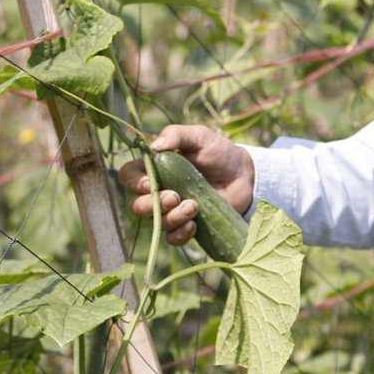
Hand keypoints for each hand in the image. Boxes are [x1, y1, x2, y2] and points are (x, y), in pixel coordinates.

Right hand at [118, 124, 256, 245]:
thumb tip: (154, 147)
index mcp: (155, 167)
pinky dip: (180, 234)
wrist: (244, 175)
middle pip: (137, 205)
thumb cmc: (218, 151)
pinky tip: (194, 224)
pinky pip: (173, 238)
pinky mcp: (186, 225)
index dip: (134, 182)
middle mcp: (158, 190)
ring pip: (156, 222)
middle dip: (153, 204)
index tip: (150, 184)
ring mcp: (171, 210)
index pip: (129, 175)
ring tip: (194, 206)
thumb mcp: (199, 136)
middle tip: (175, 197)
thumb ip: (176, 135)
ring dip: (172, 217)